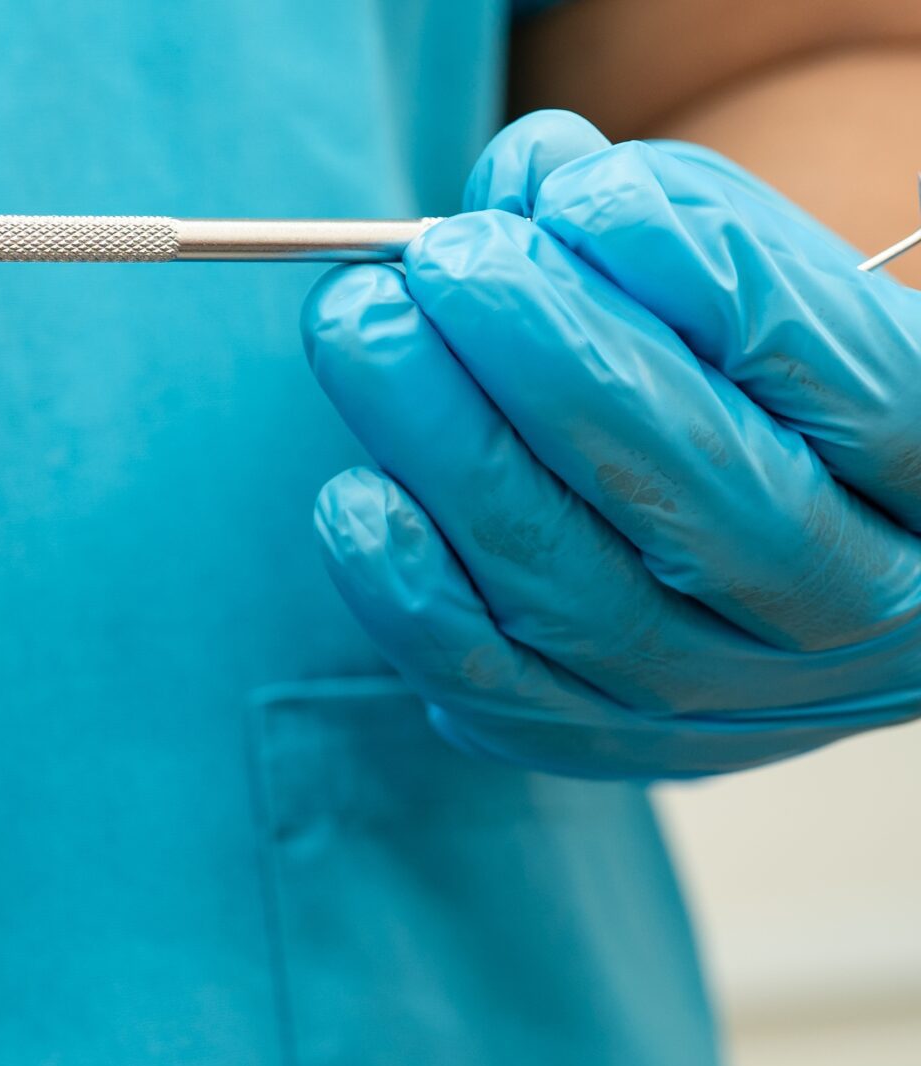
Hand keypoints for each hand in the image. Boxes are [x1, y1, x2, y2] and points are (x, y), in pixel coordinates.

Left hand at [301, 110, 920, 777]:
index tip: (571, 195)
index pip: (819, 360)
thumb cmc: (767, 394)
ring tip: (361, 331)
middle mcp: (855, 597)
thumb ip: (662, 230)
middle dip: (539, 355)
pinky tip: (352, 497)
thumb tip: (529, 178)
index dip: (687, 268)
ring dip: (445, 450)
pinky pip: (500, 686)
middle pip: (689, 479)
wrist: (794, 552)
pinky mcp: (622, 743)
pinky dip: (413, 594)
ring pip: (577, 585)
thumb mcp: (764, 299)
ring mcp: (737, 694)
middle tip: (435, 265)